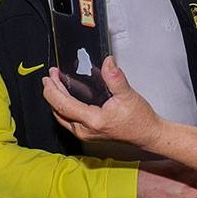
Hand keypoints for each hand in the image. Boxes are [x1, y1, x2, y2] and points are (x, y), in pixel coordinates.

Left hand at [43, 56, 162, 147]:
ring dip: (56, 100)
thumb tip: (108, 63)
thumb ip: (115, 78)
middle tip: (50, 77)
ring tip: (55, 85)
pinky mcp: (88, 134)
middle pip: (58, 111)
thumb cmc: (139, 120)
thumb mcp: (128, 95)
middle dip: (51, 92)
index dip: (52, 90)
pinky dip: (64, 107)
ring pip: (62, 117)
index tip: (49, 77)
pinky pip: (68, 120)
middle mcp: (85, 130)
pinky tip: (66, 98)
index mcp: (93, 121)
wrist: (147, 134)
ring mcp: (85, 134)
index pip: (63, 105)